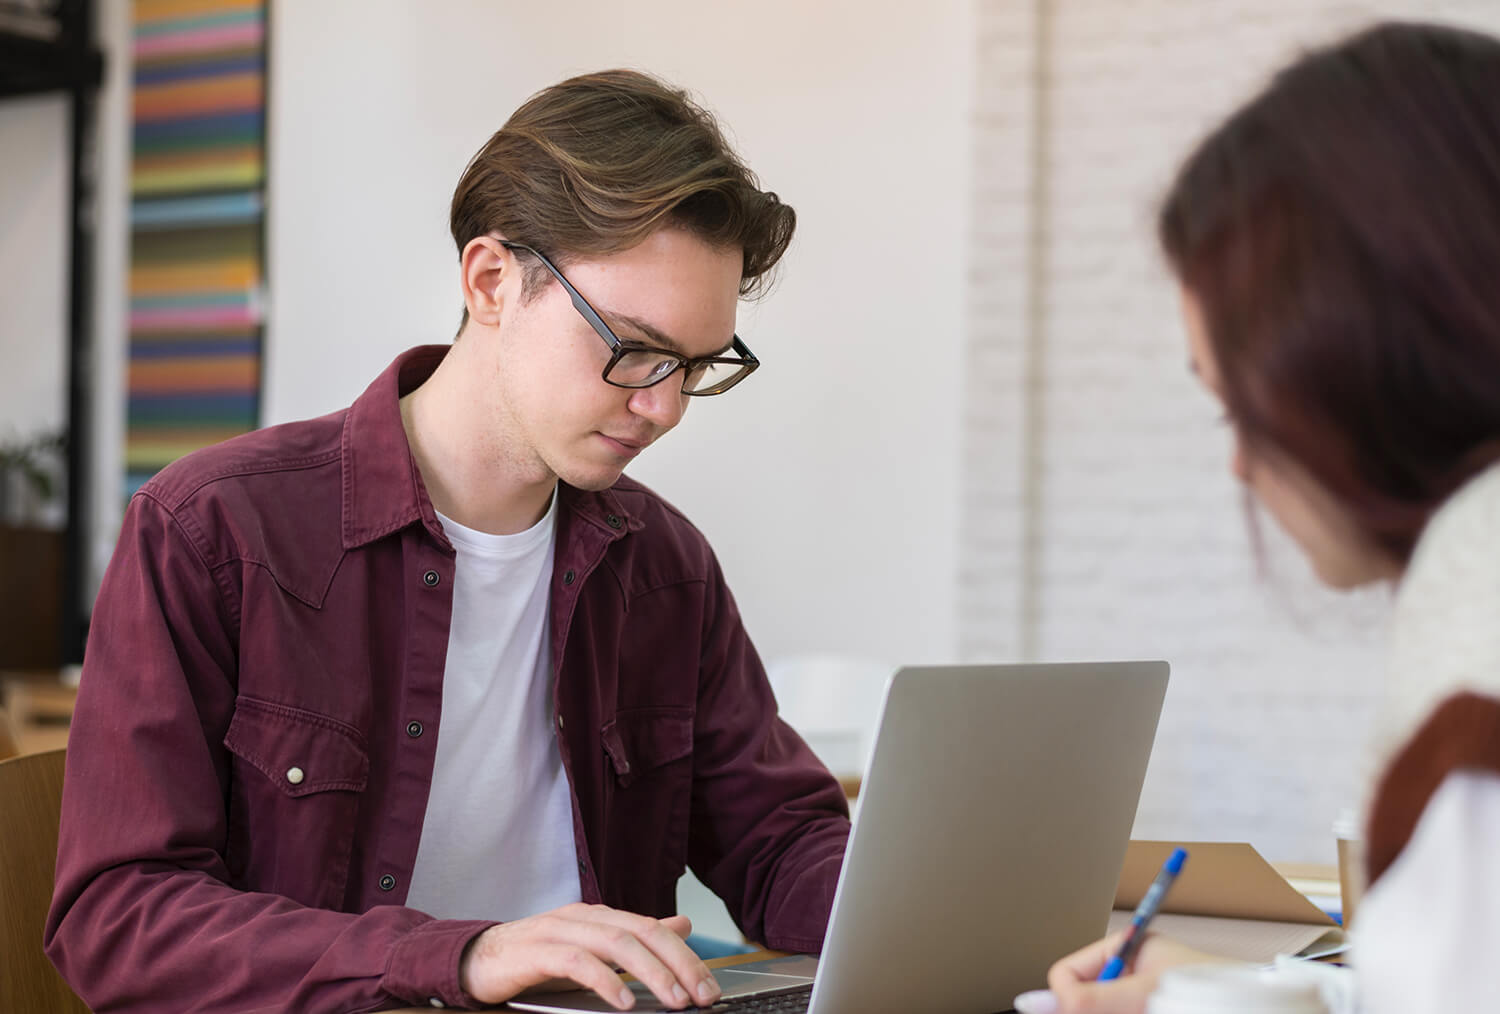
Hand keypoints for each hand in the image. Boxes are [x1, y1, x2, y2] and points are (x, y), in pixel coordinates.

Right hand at [459, 902, 721, 1009]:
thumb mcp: (592, 951)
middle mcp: (583, 916)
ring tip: (673, 999)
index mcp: (600, 916)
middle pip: (641, 933)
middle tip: (701, 996)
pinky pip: (576, 961)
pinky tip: (623, 1000)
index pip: (653, 930)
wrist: (477, 960)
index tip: (708, 988)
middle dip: (678, 964)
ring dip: (650, 972)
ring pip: (615, 942)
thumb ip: (636, 939)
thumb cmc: (537, 960)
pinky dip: (604, 979)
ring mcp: (558, 930)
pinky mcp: (535, 951)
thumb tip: (681, 926)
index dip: (685, 957)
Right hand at [1045, 930, 1236, 1013]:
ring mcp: (1138, 1001)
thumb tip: (1032, 1002)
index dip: (1066, 997)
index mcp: (1124, 950)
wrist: (1260, 1011)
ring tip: (1152, 1013)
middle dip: (1094, 1012)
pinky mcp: (1147, 1013)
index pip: (1066, 973)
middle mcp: (1129, 977)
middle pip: (1081, 1002)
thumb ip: (1089, 1000)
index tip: (1083, 1011)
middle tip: (1132, 1012)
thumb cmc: (1216, 995)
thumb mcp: (1144, 995)